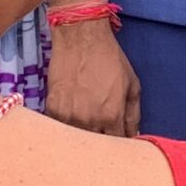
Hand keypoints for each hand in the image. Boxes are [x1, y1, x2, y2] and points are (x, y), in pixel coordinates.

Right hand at [45, 17, 140, 135]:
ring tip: (87, 121)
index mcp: (111, 115)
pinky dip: (67, 126)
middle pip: (96, 146)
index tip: (119, 139)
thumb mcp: (131, 84)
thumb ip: (133, 114)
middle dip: (102, 142)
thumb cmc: (109, 59)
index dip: (119, 143)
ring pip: (77, 139)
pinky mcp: (52, 109)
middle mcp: (89, 120)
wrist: (80, 38)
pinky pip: (61, 128)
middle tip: (103, 130)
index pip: (117, 144)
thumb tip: (134, 135)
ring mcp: (68, 116)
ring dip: (84, 135)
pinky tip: (73, 113)